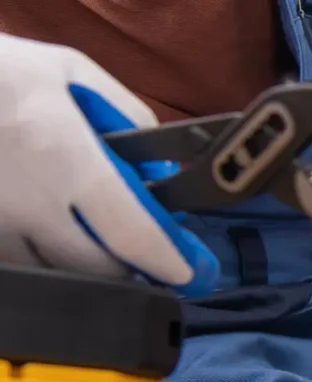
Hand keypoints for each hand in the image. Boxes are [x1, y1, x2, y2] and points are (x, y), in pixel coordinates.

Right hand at [0, 35, 218, 293]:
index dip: (168, 262)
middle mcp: (29, 201)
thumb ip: (126, 116)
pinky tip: (46, 229)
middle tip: (140, 253)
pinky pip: (16, 263)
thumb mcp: (70, 72)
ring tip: (89, 235)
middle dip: (127, 266)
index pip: (132, 234)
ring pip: (54, 272)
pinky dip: (39, 255)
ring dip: (81, 264)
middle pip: (96, 268)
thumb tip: (159, 167)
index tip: (189, 273)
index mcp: (65, 158)